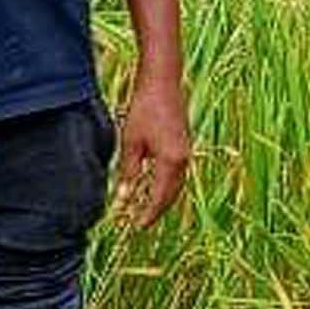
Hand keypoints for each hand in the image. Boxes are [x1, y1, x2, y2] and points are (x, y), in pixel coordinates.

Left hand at [111, 73, 190, 230]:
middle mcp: (183, 159)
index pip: (160, 198)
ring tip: (147, 209)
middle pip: (172, 195)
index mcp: (171, 161)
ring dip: (163, 198)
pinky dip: (167, 184)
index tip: (136, 226)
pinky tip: (155, 186)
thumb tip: (123, 198)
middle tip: (141, 222)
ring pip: (176, 185)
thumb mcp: (130, 142)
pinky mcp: (184, 144)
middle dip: (157, 210)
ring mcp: (186, 151)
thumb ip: (128, 172)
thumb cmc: (144, 108)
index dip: (149, 214)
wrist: (162, 82)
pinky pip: (178, 173)